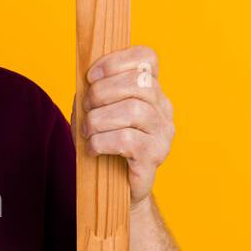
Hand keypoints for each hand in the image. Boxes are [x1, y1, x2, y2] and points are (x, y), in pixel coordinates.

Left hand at [74, 45, 173, 210]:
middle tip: (86, 109)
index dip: (117, 60)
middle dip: (101, 92)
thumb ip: (94, 91)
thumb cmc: (104, 146)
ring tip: (87, 131)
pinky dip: (101, 141)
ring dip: (98, 119)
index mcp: (152, 91)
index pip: (147, 58)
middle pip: (138, 82)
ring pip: (132, 110)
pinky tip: (92, 148)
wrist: (115, 191)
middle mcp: (163, 110)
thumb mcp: (96, 111)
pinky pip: (127, 140)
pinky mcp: (153, 158)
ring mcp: (162, 134)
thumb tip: (86, 75)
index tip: (92, 76)